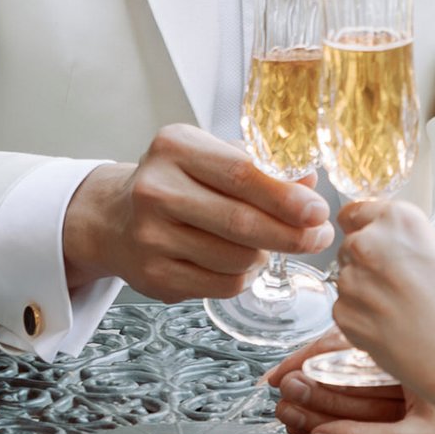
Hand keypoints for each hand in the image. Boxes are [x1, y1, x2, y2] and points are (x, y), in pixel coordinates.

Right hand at [62, 125, 329, 303]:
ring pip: (237, 259)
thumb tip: (311, 183)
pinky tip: (242, 263)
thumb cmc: (177, 183)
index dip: (286, 196)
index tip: (320, 210)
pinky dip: (244, 277)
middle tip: (319, 237)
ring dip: (265, 256)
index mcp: (174, 148)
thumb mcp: (211, 157)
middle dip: (291, 234)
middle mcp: (155, 190)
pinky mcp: (154, 276)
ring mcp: (150, 237)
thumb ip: (260, 167)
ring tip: (266, 244)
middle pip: (241, 222)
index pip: (241, 173)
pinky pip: (222, 285)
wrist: (114, 219)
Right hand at [265, 338, 434, 433]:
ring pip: (354, 374)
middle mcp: (405, 354)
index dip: (306, 366)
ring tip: (292, 410)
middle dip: (308, 383)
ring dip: (322, 392)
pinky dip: (346, 397)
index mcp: (405, 355)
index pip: (341, 350)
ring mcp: (410, 368)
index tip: (278, 381)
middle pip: (342, 361)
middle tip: (279, 402)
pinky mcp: (416, 383)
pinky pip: (372, 383)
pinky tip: (324, 413)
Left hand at [327, 195, 434, 418]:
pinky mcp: (344, 315)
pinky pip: (344, 311)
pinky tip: (392, 332)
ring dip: (364, 294)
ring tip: (401, 314)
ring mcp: (352, 279)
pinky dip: (361, 321)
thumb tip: (389, 250)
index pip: (356, 212)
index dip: (365, 230)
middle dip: (366, 265)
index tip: (374, 245)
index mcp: (399, 219)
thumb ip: (407, 245)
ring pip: (347, 281)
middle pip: (350, 247)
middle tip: (399, 289)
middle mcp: (369, 242)